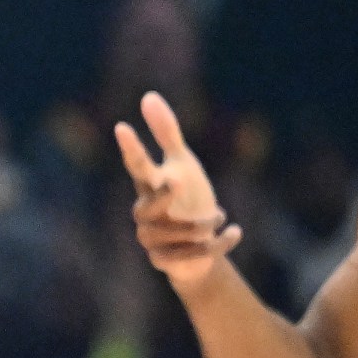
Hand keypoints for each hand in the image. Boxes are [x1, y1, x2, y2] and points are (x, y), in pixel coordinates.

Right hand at [115, 91, 241, 284]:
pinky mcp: (164, 262)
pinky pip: (193, 253)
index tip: (123, 126)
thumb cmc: (186, 198)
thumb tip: (148, 96)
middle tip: (178, 181)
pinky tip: (234, 232)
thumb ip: (166, 132)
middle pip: (145, 208)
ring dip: (204, 222)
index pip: (137, 166)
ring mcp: (152, 240)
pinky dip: (218, 242)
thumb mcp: (182, 162)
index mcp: (150, 186)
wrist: (198, 244)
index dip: (132, 148)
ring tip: (220, 214)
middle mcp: (145, 214)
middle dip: (162, 197)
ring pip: (175, 233)